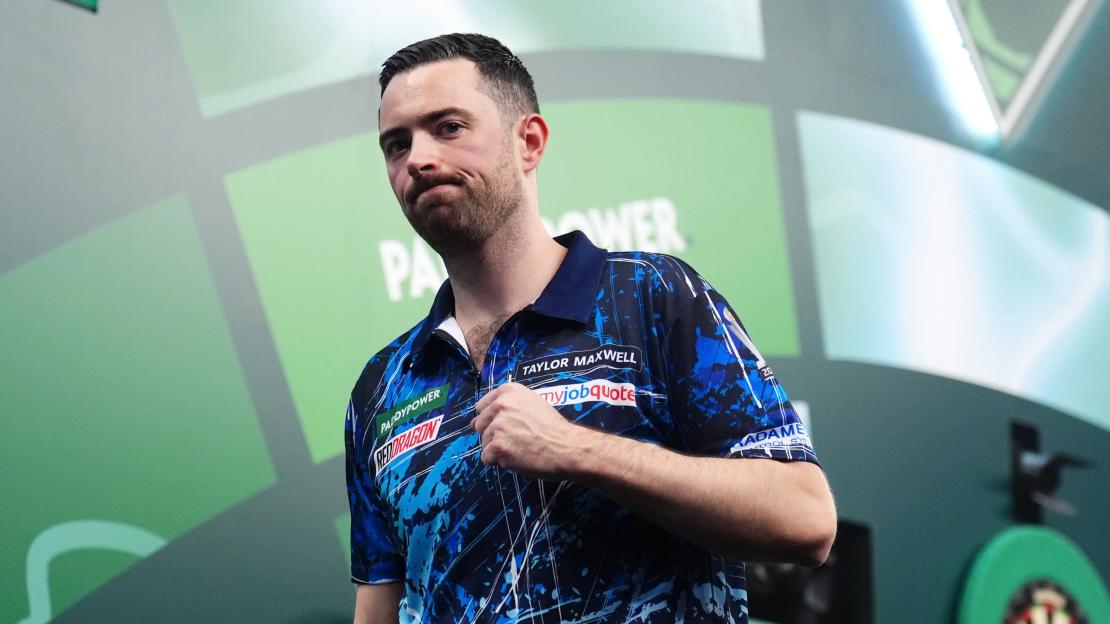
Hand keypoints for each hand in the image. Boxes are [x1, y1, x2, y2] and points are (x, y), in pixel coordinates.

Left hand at [472, 382, 590, 478]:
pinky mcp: (498, 446)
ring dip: (498, 449)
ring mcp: (498, 426)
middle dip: (494, 435)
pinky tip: (517, 457)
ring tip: (521, 448)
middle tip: (518, 439)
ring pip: (484, 443)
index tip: (509, 427)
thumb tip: (473, 423)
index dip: (493, 420)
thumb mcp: (532, 403)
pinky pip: (487, 458)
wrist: (567, 447)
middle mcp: (500, 405)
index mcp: (508, 391)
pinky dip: (499, 462)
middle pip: (480, 425)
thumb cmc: (553, 428)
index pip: (482, 407)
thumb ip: (506, 407)